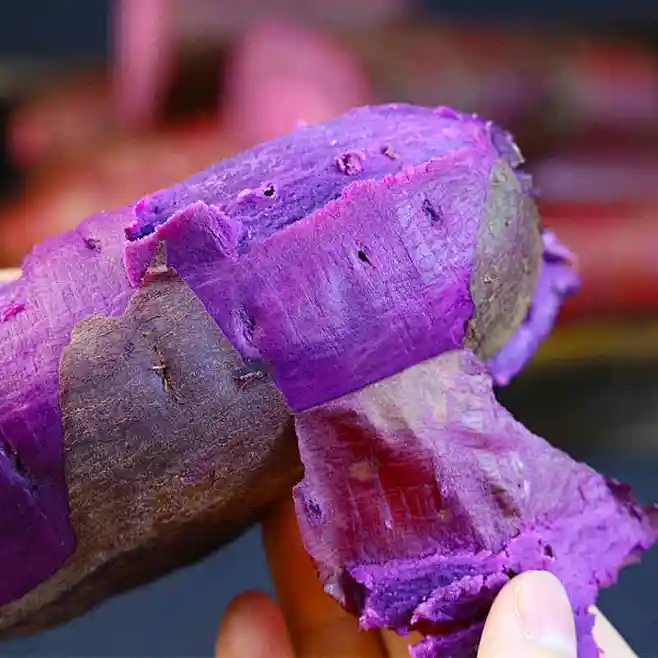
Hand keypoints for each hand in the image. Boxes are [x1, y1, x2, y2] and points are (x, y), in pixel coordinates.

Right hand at [215, 499, 637, 657]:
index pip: (513, 588)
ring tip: (276, 503)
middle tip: (332, 452)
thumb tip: (537, 592)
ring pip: (340, 636)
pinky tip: (243, 614)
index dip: (478, 523)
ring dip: (307, 574)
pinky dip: (260, 654)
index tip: (435, 458)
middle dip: (370, 526)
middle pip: (411, 598)